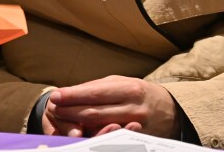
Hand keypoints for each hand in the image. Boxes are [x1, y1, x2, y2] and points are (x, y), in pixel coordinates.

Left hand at [44, 76, 177, 137]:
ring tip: (61, 119)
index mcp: (129, 89)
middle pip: (95, 112)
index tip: (55, 96)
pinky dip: (94, 135)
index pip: (94, 93)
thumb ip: (97, 88)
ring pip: (101, 128)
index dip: (72, 96)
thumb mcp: (121, 83)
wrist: (171, 110)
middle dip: (71, 111)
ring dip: (78, 124)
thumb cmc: (139, 93)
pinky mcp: (137, 140)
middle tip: (53, 108)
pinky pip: (111, 139)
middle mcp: (134, 108)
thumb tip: (70, 92)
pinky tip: (81, 131)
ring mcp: (137, 127)